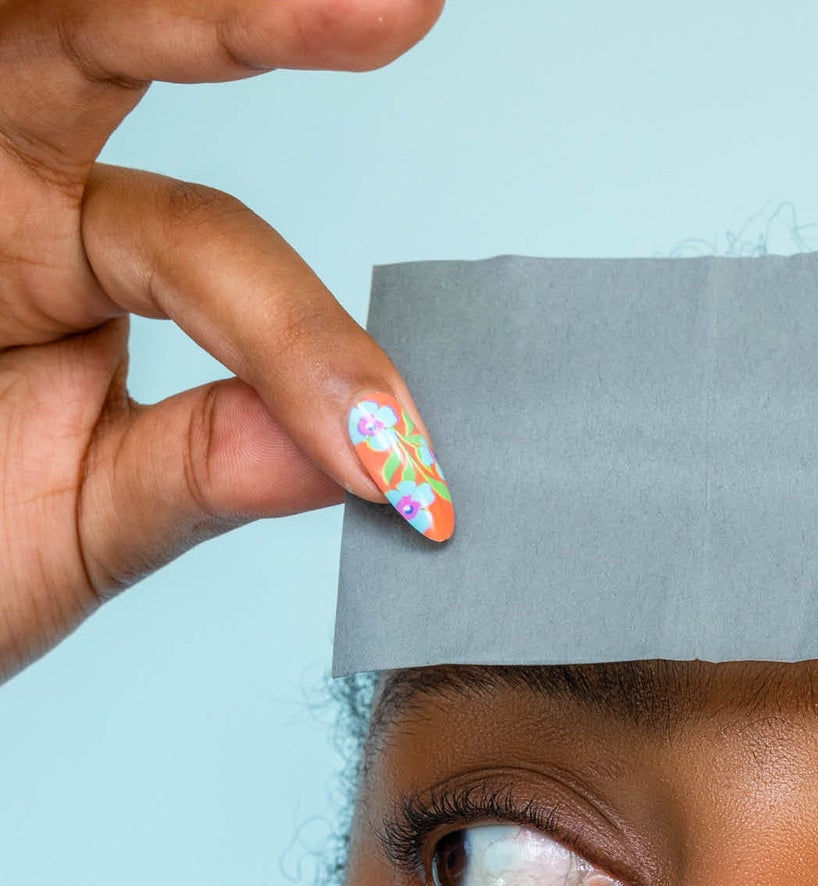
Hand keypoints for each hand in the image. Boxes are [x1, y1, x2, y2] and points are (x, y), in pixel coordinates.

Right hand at [0, 0, 449, 683]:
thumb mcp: (85, 522)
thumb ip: (205, 471)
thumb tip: (360, 453)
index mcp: (69, 253)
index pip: (208, 249)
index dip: (304, 349)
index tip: (398, 459)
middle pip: (107, 42)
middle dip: (243, 19)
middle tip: (402, 5)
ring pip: (32, 26)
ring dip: (148, 6)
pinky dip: (31, 22)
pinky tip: (46, 14)